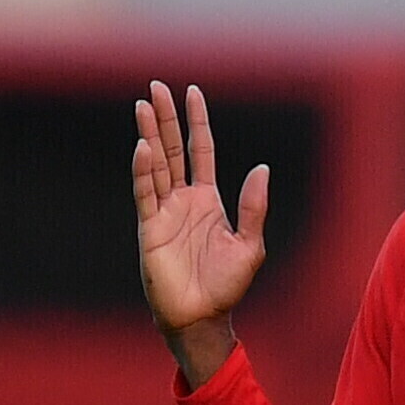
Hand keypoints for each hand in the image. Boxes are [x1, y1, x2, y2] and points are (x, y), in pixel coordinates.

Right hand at [134, 81, 267, 386]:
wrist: (202, 317)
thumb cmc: (226, 286)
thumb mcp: (250, 245)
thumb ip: (254, 207)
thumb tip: (262, 168)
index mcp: (208, 200)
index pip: (201, 150)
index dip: (197, 122)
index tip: (192, 92)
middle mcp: (183, 200)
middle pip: (172, 149)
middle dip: (165, 118)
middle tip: (156, 87)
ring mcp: (164, 212)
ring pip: (155, 164)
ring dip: (149, 134)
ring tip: (143, 104)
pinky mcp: (150, 229)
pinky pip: (146, 193)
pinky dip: (144, 170)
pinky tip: (143, 147)